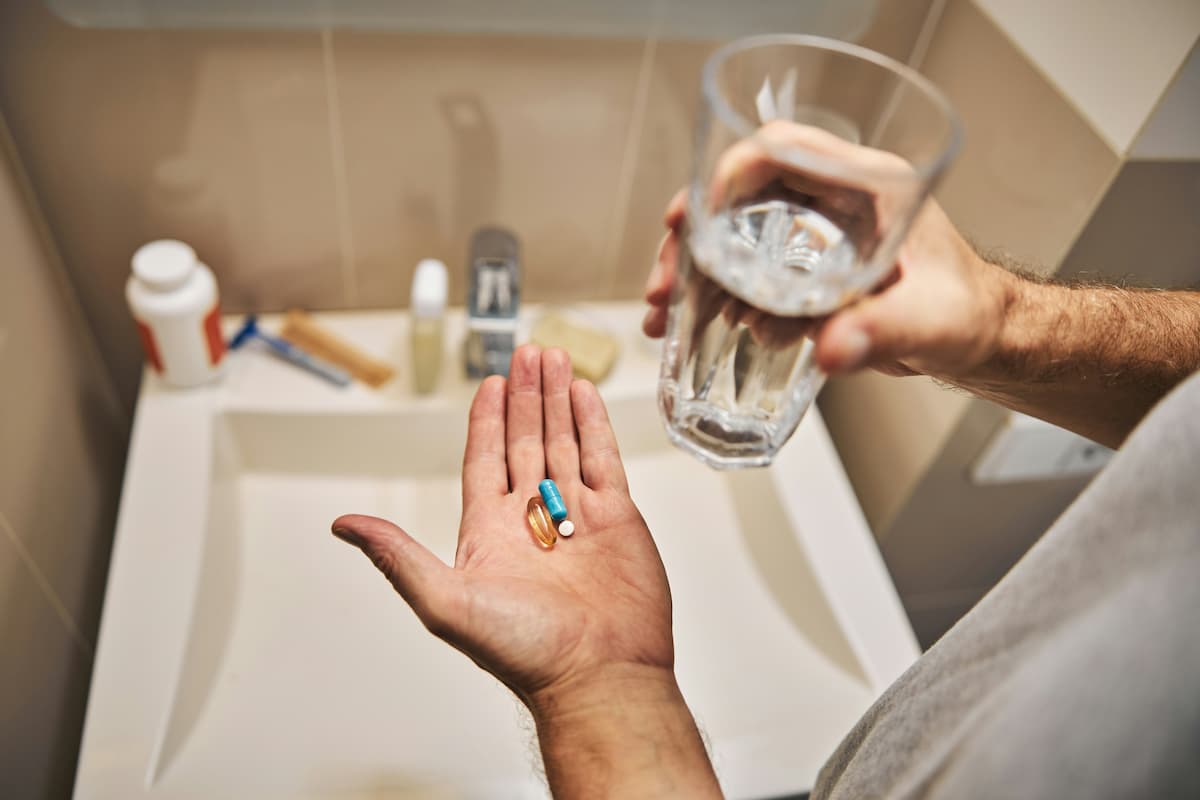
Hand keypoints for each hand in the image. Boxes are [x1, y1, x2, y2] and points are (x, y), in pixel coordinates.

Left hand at [332, 346, 720, 797]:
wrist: (599, 677)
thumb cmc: (525, 652)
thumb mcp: (446, 601)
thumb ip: (397, 556)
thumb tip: (343, 525)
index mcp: (490, 532)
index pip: (484, 459)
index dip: (486, 420)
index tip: (490, 382)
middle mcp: (532, 519)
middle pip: (526, 441)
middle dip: (526, 397)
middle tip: (528, 354)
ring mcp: (577, 517)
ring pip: (564, 443)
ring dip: (557, 401)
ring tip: (555, 359)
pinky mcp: (616, 519)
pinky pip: (601, 460)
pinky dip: (593, 426)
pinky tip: (584, 395)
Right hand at [643, 122, 1014, 382]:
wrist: (979, 340)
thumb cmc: (970, 313)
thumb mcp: (932, 320)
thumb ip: (884, 331)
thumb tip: (833, 348)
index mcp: (865, 185)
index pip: (782, 150)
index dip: (727, 175)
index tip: (691, 216)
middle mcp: (832, 202)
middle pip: (741, 197)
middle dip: (692, 240)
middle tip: (664, 287)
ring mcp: (815, 237)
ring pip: (735, 236)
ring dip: (695, 273)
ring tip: (664, 315)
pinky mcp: (807, 271)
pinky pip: (749, 272)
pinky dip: (720, 297)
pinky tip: (707, 327)